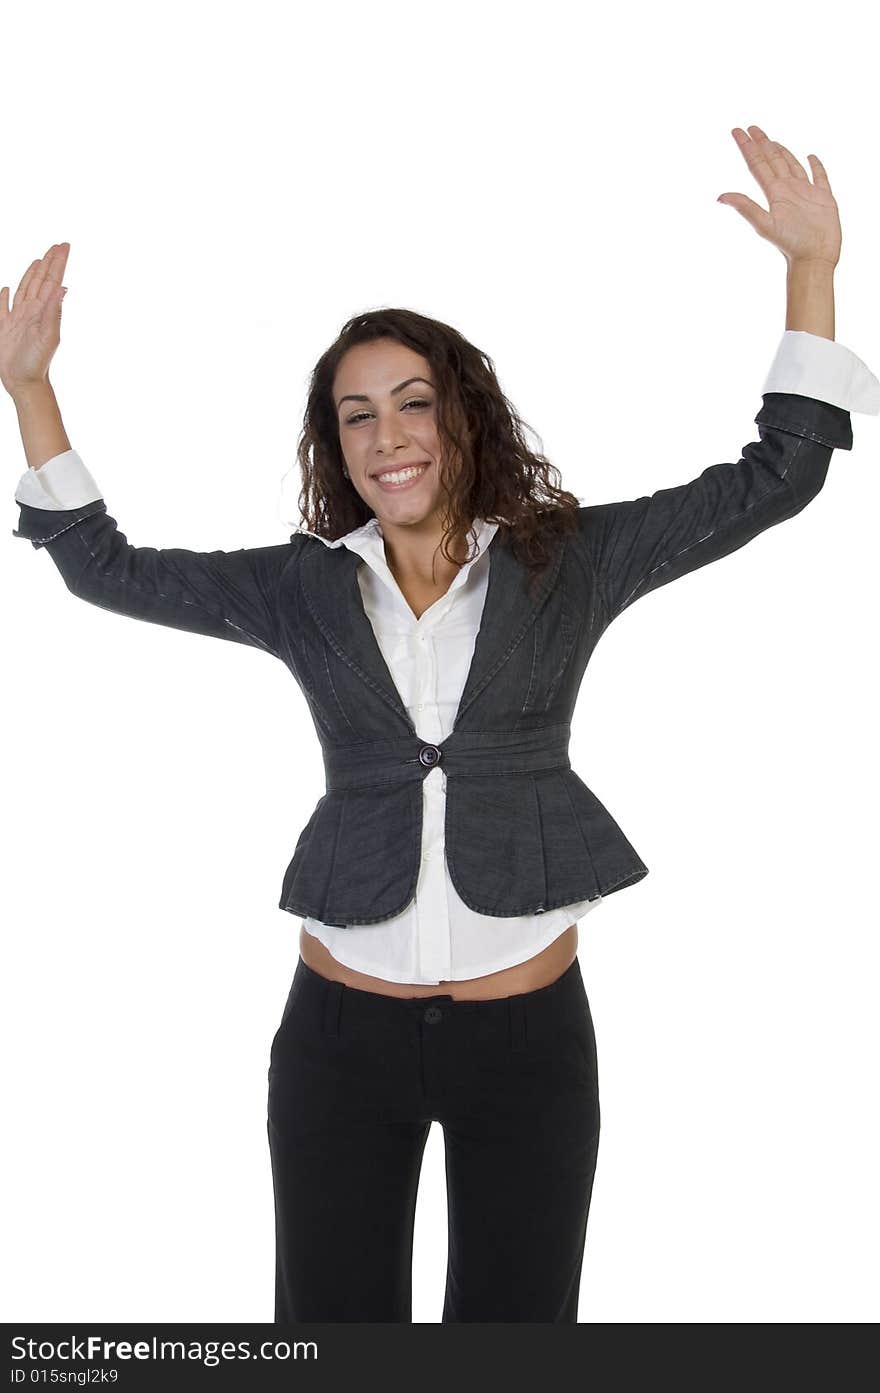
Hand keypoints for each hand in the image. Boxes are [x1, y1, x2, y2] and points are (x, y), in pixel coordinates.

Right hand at [0, 242, 69, 396]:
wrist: (24, 382)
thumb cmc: (37, 363)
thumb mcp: (48, 336)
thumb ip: (54, 311)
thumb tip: (63, 288)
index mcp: (43, 310)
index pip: (52, 281)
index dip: (57, 263)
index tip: (64, 246)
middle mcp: (32, 311)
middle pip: (40, 281)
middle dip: (48, 263)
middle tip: (57, 246)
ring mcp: (18, 318)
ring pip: (24, 289)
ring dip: (31, 274)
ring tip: (38, 260)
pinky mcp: (5, 328)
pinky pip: (3, 307)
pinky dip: (5, 296)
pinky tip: (6, 289)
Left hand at [717, 126, 840, 268]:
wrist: (814, 258)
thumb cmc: (790, 244)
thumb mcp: (765, 224)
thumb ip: (745, 207)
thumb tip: (719, 197)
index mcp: (774, 193)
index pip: (757, 164)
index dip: (747, 147)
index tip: (737, 131)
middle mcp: (788, 189)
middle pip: (772, 161)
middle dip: (762, 144)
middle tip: (752, 128)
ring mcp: (806, 192)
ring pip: (792, 165)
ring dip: (782, 151)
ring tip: (772, 140)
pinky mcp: (823, 197)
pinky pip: (819, 176)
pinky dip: (815, 165)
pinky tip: (810, 157)